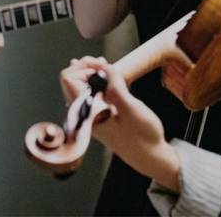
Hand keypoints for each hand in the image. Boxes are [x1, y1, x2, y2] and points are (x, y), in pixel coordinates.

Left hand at [60, 57, 179, 190]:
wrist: (150, 157)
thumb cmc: (143, 137)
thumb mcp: (132, 108)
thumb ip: (115, 87)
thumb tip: (104, 68)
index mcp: (88, 113)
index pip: (69, 80)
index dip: (84, 67)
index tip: (102, 65)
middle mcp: (85, 114)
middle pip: (70, 80)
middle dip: (86, 67)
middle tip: (104, 64)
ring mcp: (90, 115)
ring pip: (79, 86)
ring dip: (91, 73)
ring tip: (106, 67)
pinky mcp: (98, 115)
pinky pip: (88, 94)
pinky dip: (95, 82)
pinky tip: (105, 76)